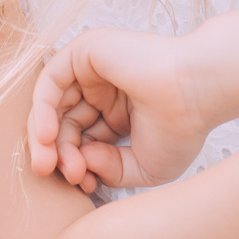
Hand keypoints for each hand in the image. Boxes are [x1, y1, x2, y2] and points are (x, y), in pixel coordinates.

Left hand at [25, 27, 213, 193]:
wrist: (197, 94)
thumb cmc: (183, 127)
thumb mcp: (142, 167)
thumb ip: (108, 170)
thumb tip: (81, 162)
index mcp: (119, 114)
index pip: (82, 140)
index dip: (77, 164)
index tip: (85, 186)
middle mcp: (104, 91)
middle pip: (65, 124)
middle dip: (59, 153)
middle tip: (62, 175)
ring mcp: (94, 70)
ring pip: (53, 105)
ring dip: (46, 137)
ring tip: (50, 163)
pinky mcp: (86, 52)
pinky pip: (50, 81)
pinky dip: (41, 109)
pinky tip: (47, 136)